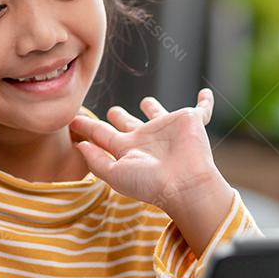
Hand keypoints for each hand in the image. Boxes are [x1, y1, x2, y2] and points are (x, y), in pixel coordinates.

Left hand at [68, 89, 222, 212]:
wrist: (184, 183)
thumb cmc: (150, 183)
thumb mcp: (115, 174)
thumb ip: (96, 161)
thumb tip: (80, 145)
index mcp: (128, 150)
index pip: (103, 136)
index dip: (88, 128)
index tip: (73, 120)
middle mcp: (147, 139)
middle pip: (129, 124)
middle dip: (120, 117)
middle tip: (112, 110)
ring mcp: (168, 130)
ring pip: (158, 114)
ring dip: (154, 107)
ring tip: (146, 101)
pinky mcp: (191, 122)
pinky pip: (201, 110)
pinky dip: (205, 102)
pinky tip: (205, 94)